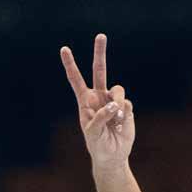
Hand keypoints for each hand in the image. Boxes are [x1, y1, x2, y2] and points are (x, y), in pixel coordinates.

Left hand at [60, 34, 134, 169]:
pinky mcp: (126, 106)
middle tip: (100, 35)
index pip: (76, 80)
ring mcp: (113, 100)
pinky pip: (127, 104)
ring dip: (117, 102)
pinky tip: (121, 124)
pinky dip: (125, 114)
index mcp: (85, 101)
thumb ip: (101, 117)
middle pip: (99, 70)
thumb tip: (114, 104)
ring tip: (117, 118)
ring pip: (118, 89)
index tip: (64, 49)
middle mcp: (99, 97)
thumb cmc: (97, 144)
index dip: (70, 65)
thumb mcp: (93, 133)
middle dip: (99, 53)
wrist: (112, 155)